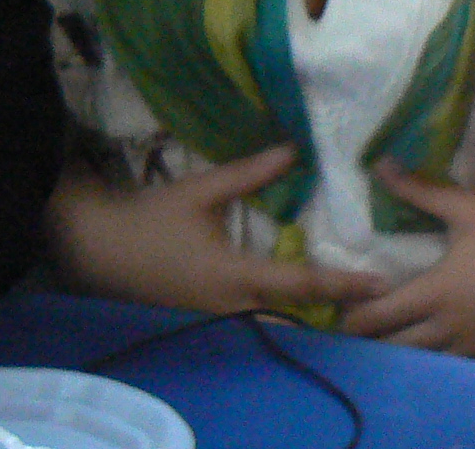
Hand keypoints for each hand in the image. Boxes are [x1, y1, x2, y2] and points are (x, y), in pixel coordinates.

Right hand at [47, 147, 385, 318]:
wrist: (95, 248)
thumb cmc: (149, 218)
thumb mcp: (202, 191)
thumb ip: (250, 174)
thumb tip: (295, 151)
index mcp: (234, 276)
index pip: (300, 285)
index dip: (342, 283)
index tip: (379, 283)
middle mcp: (230, 306)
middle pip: (294, 317)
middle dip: (333, 312)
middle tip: (373, 298)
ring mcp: (216, 317)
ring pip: (273, 323)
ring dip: (308, 314)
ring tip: (345, 299)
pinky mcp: (204, 315)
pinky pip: (252, 320)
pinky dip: (279, 312)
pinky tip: (295, 300)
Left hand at [337, 164, 474, 356]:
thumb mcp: (465, 207)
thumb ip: (419, 190)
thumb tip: (381, 164)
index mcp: (435, 292)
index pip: (378, 316)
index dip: (354, 317)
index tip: (340, 311)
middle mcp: (449, 326)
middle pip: (396, 348)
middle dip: (374, 341)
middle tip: (360, 328)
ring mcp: (474, 343)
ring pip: (426, 361)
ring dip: (406, 353)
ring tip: (394, 338)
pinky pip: (458, 363)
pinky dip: (441, 357)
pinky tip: (439, 342)